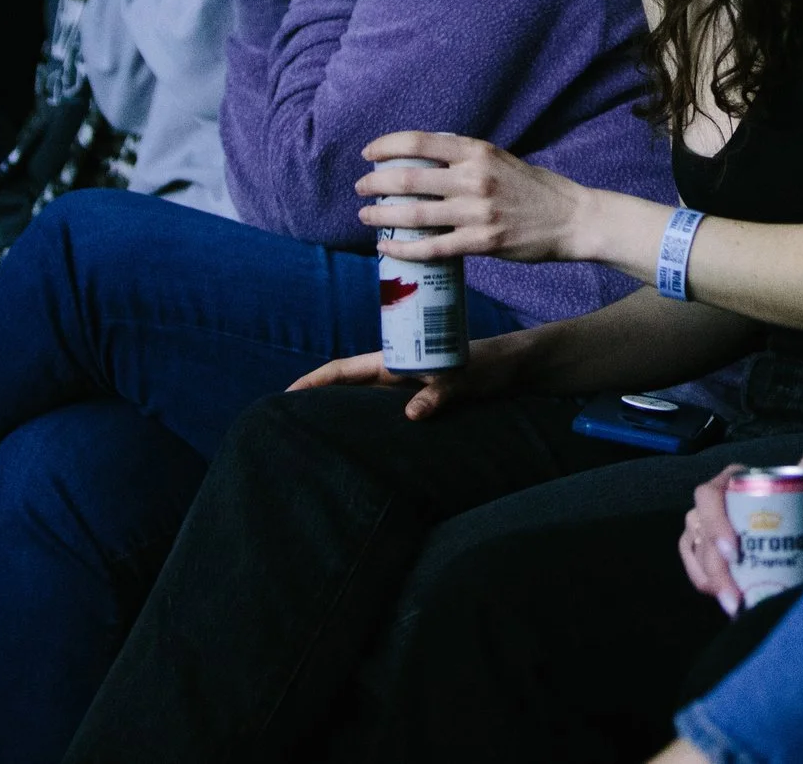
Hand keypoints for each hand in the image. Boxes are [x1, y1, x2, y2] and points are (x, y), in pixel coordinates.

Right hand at [288, 332, 526, 419]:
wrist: (516, 366)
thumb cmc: (490, 366)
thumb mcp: (465, 379)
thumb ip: (440, 394)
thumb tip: (412, 414)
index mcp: (397, 361)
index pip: (344, 369)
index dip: (314, 381)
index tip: (285, 393)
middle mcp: (397, 372)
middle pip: (346, 385)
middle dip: (317, 399)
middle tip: (287, 422)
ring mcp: (408, 385)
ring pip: (363, 399)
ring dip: (340, 411)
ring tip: (312, 435)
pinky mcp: (422, 398)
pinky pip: (385, 411)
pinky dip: (368, 421)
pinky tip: (359, 442)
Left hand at [358, 131, 595, 266]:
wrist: (572, 219)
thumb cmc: (535, 188)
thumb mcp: (500, 159)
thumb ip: (465, 158)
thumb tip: (424, 161)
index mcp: (478, 151)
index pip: (419, 143)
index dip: (386, 146)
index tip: (368, 153)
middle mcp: (474, 178)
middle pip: (408, 179)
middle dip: (375, 183)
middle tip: (360, 188)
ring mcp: (477, 212)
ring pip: (414, 214)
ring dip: (381, 216)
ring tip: (366, 217)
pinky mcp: (482, 242)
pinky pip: (432, 247)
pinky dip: (403, 248)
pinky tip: (387, 248)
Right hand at [678, 464, 802, 617]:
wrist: (799, 512)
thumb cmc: (801, 508)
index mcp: (733, 481)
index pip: (710, 496)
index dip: (716, 524)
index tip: (734, 551)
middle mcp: (712, 500)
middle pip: (701, 532)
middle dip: (717, 569)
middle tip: (737, 598)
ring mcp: (701, 522)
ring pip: (694, 551)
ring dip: (712, 581)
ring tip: (735, 605)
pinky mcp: (699, 545)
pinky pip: (694, 565)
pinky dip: (706, 583)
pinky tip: (725, 600)